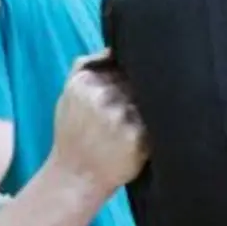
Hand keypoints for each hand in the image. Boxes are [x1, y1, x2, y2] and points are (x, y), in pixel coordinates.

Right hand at [49, 52, 148, 192]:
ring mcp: (121, 117)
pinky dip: (158, 125)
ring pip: (150, 99)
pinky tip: (149, 133)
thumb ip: (86, 68)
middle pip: (138, 80)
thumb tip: (113, 48)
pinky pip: (158, 122)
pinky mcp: (138, 137)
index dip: (133, 73)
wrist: (75, 177)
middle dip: (145, 88)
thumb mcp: (68, 95)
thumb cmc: (73, 134)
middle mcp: (102, 97)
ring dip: (154, 106)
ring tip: (145, 119)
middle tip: (143, 102)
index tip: (135, 83)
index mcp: (84, 83)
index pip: (122, 64)